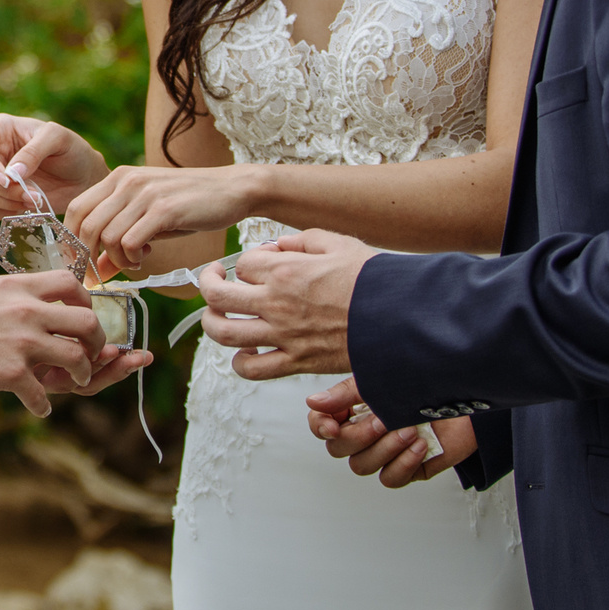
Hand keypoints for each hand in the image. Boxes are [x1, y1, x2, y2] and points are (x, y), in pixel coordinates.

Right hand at [0, 114, 108, 217]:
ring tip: (34, 200)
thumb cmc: (72, 149)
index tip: (7, 180)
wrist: (84, 177)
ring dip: (7, 203)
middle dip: (6, 190)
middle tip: (33, 195)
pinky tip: (27, 207)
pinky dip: (6, 213)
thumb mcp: (58, 139)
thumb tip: (10, 174)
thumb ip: (34, 151)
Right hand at [0, 271, 150, 417]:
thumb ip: (16, 296)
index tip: (84, 318)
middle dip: (97, 342)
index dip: (87, 302)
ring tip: (72, 381)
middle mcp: (25, 310)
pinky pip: (42, 395)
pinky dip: (42, 406)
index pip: (71, 283)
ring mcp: (20, 341)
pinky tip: (37, 407)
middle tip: (90, 355)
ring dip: (81, 374)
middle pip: (86, 321)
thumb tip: (40, 302)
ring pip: (75, 358)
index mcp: (18, 287)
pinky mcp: (10, 372)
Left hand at [65, 163, 258, 274]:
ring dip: (116, 259)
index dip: (71, 241)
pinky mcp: (163, 210)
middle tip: (101, 275)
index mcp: (117, 178)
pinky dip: (132, 258)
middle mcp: (126, 181)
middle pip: (85, 225)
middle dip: (88, 258)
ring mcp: (144, 194)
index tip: (81, 264)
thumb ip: (119, 239)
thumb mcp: (148, 218)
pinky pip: (129, 242)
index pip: (75, 209)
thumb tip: (96, 271)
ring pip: (106, 237)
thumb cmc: (189, 206)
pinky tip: (145, 256)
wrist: (233, 189)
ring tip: (135, 261)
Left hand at [194, 229, 375, 377]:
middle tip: (213, 280)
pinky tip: (245, 352)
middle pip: (217, 294)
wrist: (400, 318)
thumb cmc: (374, 280)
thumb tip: (279, 245)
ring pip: (223, 332)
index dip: (247, 262)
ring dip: (211, 322)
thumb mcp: (339, 243)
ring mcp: (283, 334)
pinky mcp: (296, 361)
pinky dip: (240, 362)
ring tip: (217, 315)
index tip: (259, 264)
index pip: (243, 264)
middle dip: (208, 284)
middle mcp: (276, 303)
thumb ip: (303, 239)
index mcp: (286, 270)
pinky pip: (252, 369)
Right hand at [307, 376, 475, 486]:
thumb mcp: (379, 380)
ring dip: (385, 449)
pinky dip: (404, 463)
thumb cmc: (425, 383)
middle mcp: (366, 433)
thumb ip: (346, 393)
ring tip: (409, 430)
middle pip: (339, 450)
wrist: (467, 395)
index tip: (332, 425)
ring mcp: (386, 452)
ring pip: (362, 466)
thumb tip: (314, 402)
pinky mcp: (408, 468)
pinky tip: (420, 446)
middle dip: (361, 437)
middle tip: (384, 420)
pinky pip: (391, 479)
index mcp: (354, 409)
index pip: (321, 425)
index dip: (320, 427)